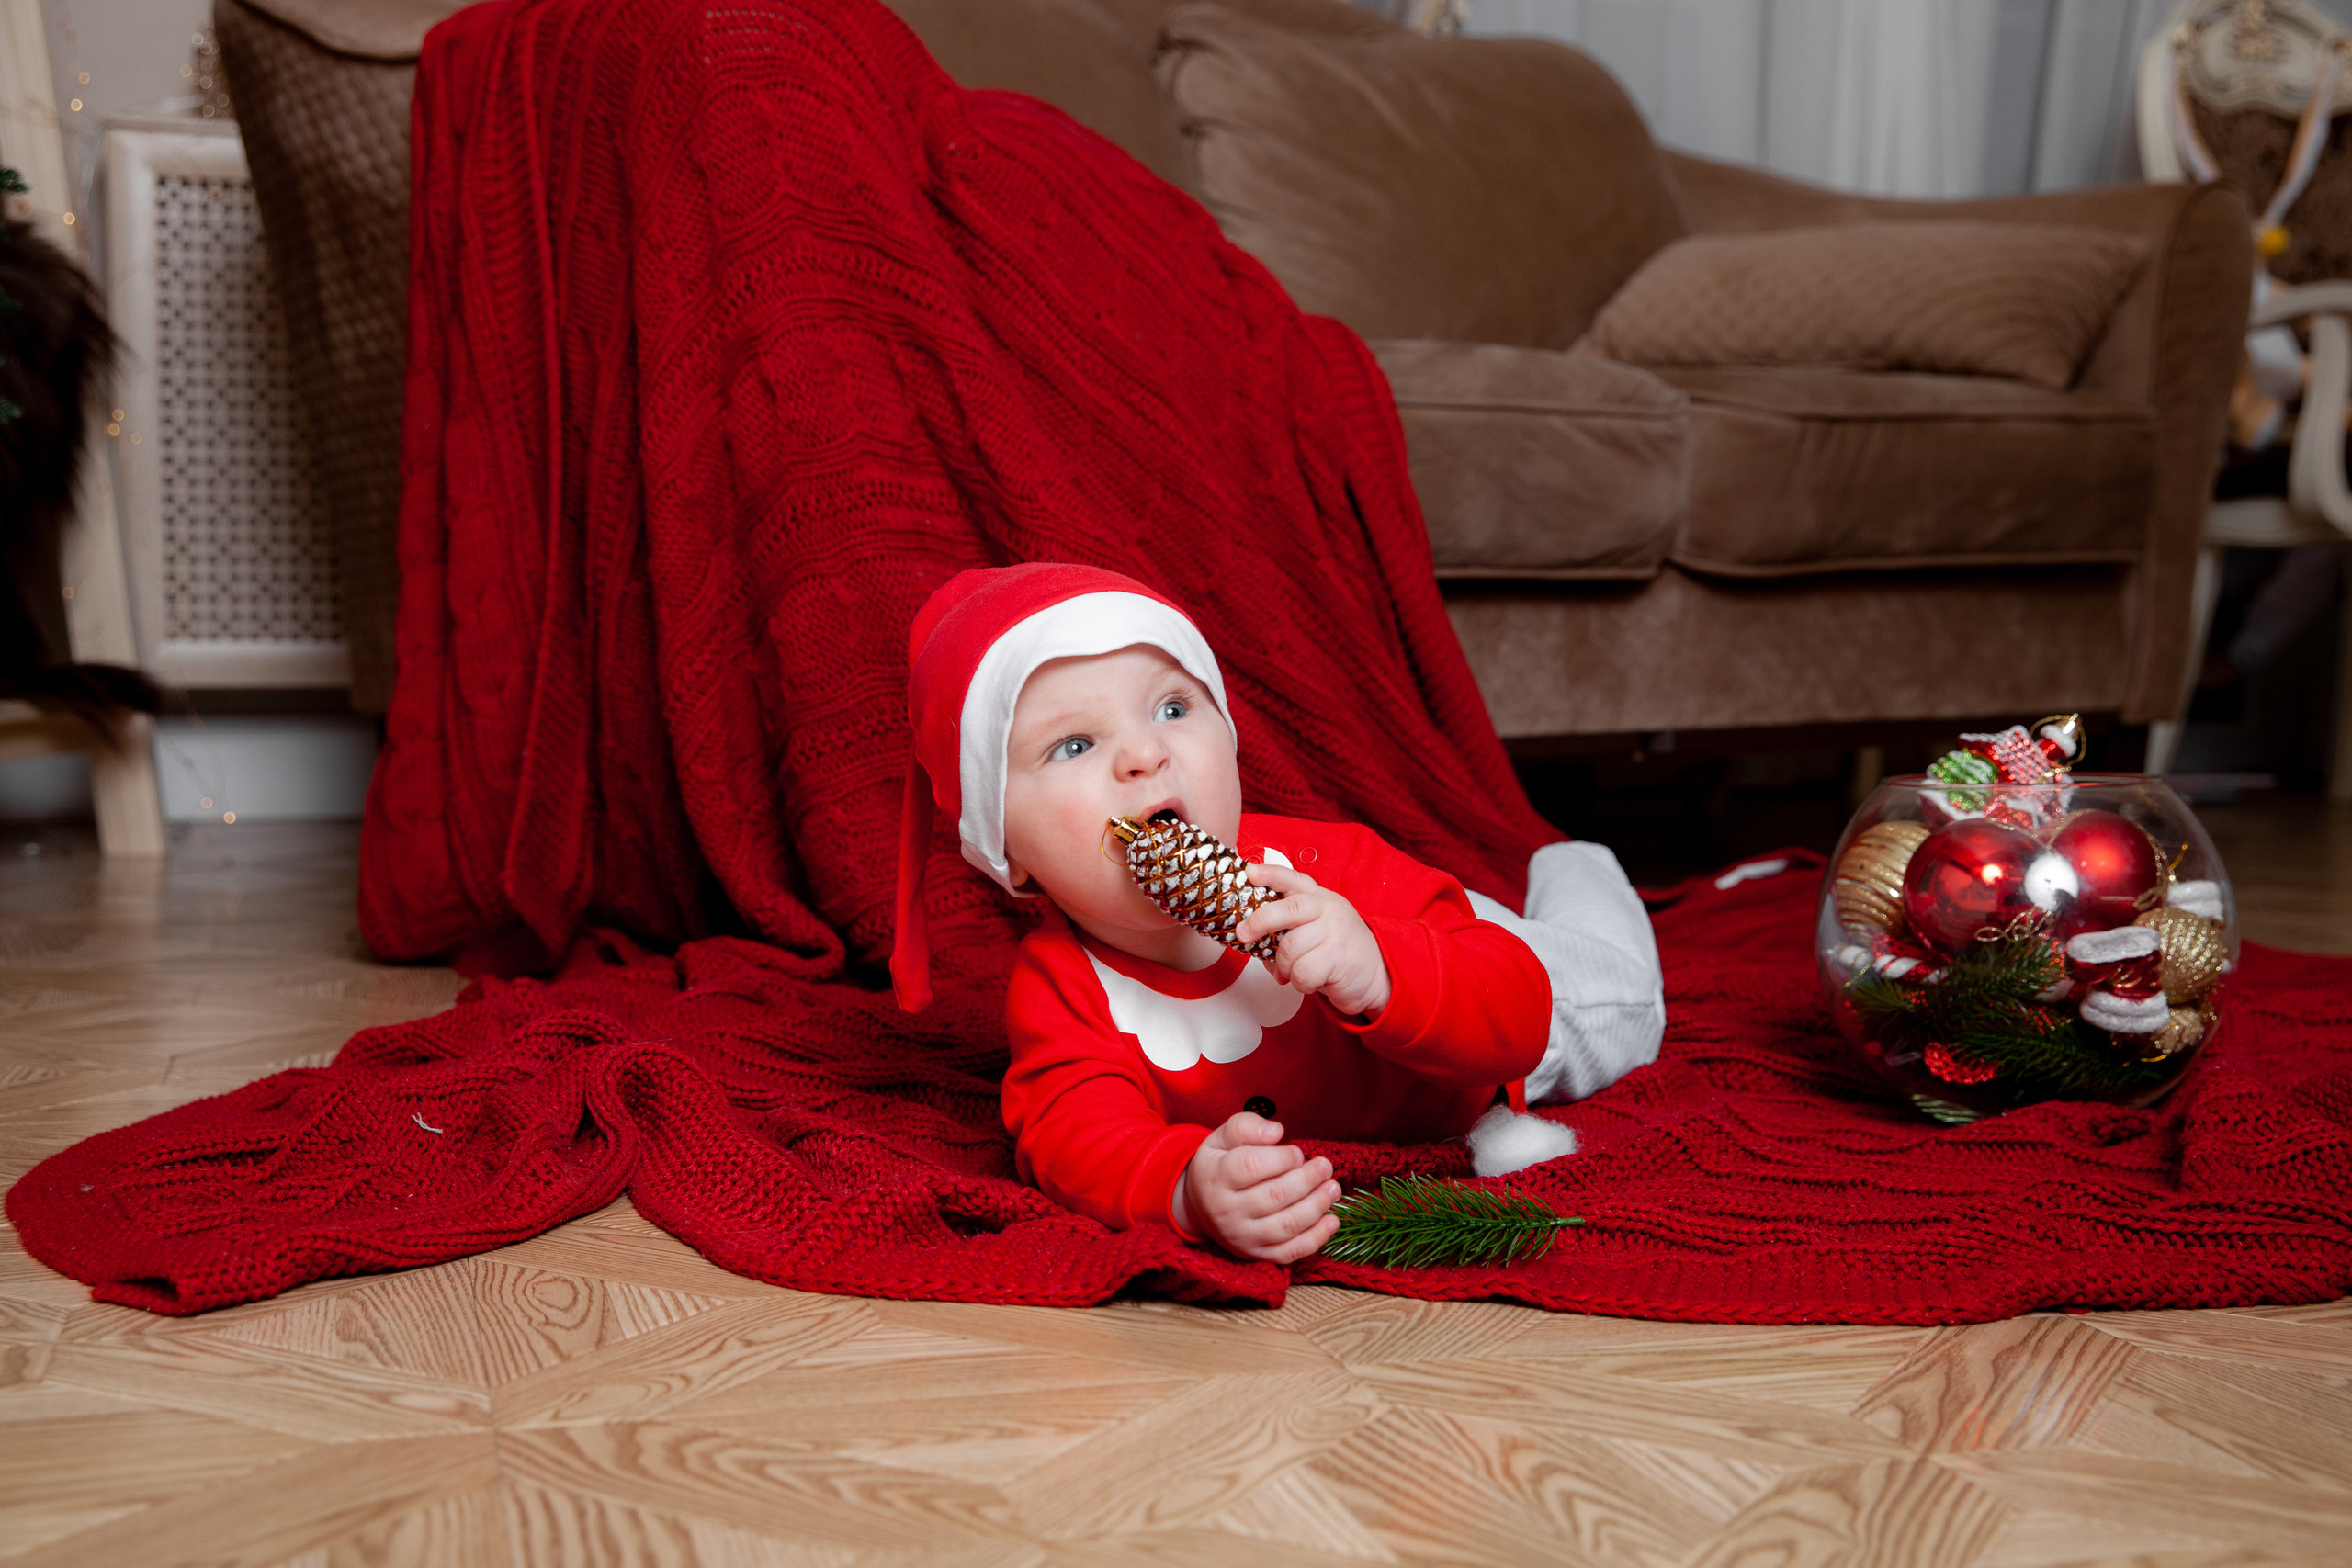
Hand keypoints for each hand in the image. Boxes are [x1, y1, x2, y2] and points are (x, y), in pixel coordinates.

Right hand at [1172, 1112, 1338, 1262]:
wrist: (1200, 1207)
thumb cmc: (1219, 1165)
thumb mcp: (1222, 1138)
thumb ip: (1246, 1127)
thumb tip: (1276, 1132)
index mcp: (1216, 1177)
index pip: (1251, 1167)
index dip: (1282, 1158)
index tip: (1297, 1153)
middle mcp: (1226, 1211)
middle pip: (1275, 1195)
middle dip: (1308, 1179)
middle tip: (1325, 1166)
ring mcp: (1242, 1237)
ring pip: (1287, 1225)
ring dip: (1317, 1206)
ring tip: (1333, 1188)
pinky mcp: (1257, 1255)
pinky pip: (1290, 1252)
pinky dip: (1315, 1239)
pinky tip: (1331, 1220)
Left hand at [1234, 862, 1391, 1018]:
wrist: (1378, 974)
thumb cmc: (1337, 951)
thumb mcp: (1315, 929)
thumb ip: (1287, 929)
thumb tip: (1253, 941)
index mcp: (1318, 897)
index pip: (1293, 879)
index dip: (1270, 874)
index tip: (1249, 873)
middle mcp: (1328, 909)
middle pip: (1288, 910)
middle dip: (1259, 922)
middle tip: (1243, 935)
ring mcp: (1336, 931)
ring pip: (1289, 949)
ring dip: (1285, 967)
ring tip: (1295, 972)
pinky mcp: (1339, 957)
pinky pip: (1302, 972)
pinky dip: (1300, 983)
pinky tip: (1311, 982)